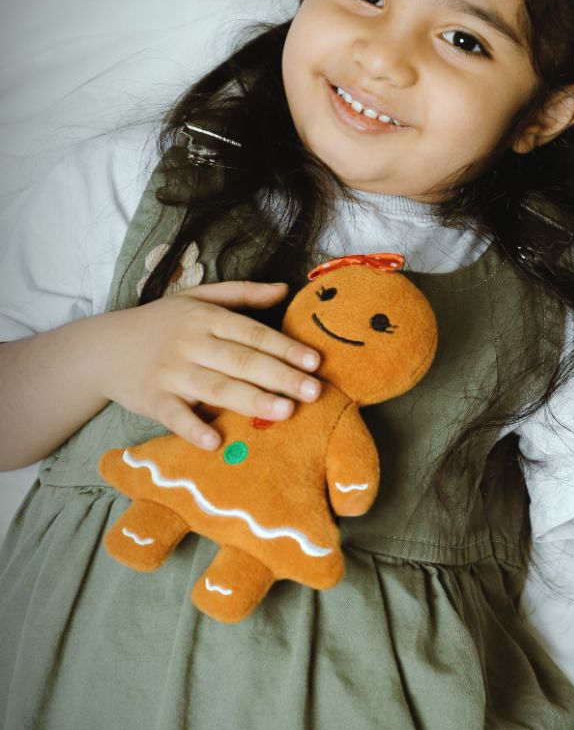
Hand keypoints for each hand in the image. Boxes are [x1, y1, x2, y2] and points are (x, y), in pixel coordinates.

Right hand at [100, 281, 321, 449]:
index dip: (285, 347)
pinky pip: (175, 416)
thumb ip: (242, 293)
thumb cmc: (162, 322)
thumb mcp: (198, 298)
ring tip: (286, 411)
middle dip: (280, 376)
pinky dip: (193, 428)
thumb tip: (284, 289)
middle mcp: (191, 343)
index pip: (253, 333)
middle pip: (242, 361)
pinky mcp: (152, 399)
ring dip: (252, 400)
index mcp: (206, 317)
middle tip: (314, 391)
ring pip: (217, 387)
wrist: (103, 348)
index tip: (315, 362)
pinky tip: (215, 440)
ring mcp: (171, 372)